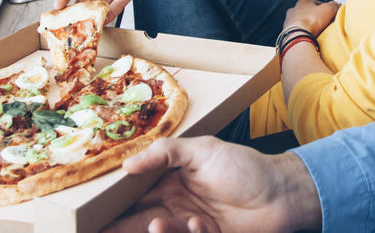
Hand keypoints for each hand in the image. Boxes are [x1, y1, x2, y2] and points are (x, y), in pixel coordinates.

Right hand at [103, 136, 319, 232]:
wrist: (283, 194)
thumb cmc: (246, 166)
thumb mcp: (204, 150)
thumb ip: (165, 153)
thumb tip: (127, 163)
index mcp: (171, 180)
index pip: (133, 193)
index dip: (113, 200)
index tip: (90, 208)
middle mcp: (176, 204)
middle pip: (138, 219)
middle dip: (120, 225)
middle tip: (99, 230)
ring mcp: (190, 225)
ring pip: (159, 232)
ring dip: (158, 230)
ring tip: (157, 224)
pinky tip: (201, 223)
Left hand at [282, 0, 338, 35]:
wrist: (298, 37)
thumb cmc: (311, 21)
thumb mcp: (328, 9)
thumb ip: (334, 5)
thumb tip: (337, 5)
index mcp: (302, 1)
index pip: (318, 3)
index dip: (326, 9)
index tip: (332, 15)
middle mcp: (293, 10)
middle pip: (310, 13)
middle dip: (318, 18)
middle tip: (326, 24)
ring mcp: (289, 22)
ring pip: (303, 22)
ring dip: (310, 26)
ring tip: (318, 32)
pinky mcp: (287, 32)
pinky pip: (299, 32)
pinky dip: (304, 34)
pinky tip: (310, 37)